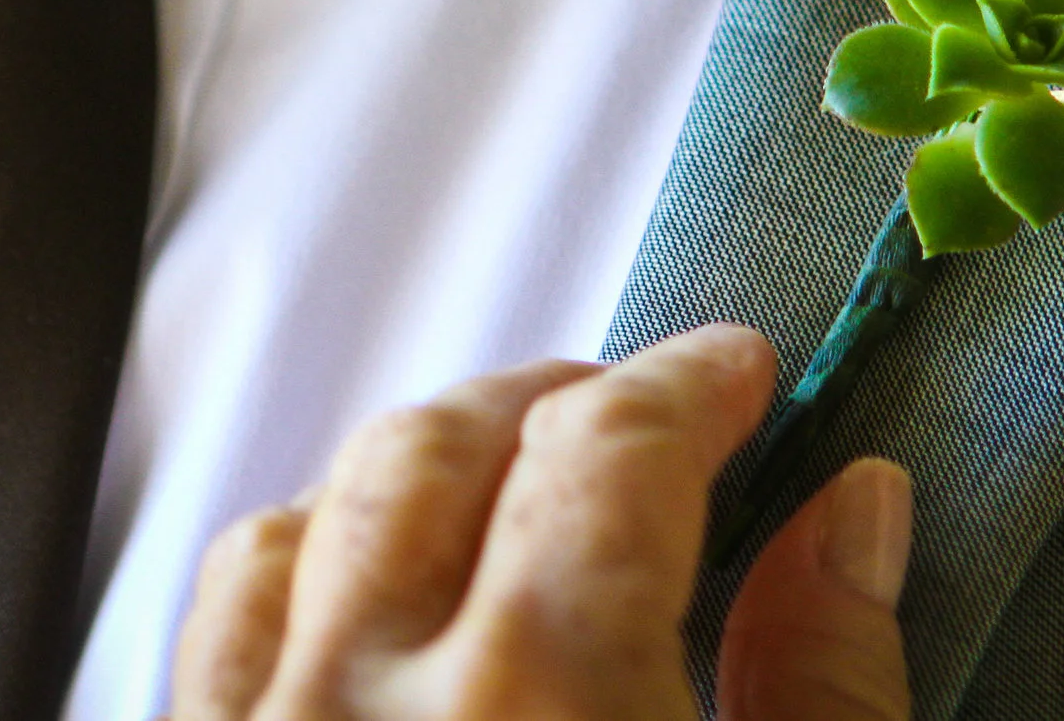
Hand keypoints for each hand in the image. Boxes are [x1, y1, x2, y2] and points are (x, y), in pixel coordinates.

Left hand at [166, 323, 911, 720]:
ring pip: (292, 528)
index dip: (687, 385)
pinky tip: (372, 621)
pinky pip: (211, 643)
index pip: (605, 451)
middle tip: (640, 422)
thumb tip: (852, 506)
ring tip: (502, 507)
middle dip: (547, 404)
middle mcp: (355, 711)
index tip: (742, 376)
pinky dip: (299, 582)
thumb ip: (831, 687)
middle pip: (433, 452)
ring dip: (406, 484)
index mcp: (538, 701)